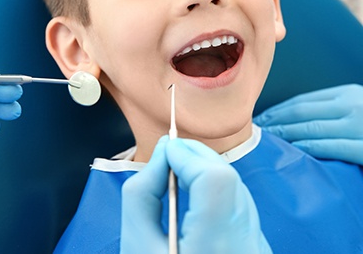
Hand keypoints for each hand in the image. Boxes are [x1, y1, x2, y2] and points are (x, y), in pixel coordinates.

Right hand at [120, 136, 271, 253]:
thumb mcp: (136, 246)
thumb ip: (142, 193)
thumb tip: (163, 153)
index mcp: (214, 248)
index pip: (216, 183)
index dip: (189, 157)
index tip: (165, 150)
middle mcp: (245, 245)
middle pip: (229, 179)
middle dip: (196, 156)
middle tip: (170, 154)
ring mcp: (258, 248)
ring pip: (237, 188)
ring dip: (207, 168)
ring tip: (179, 169)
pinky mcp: (258, 247)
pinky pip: (240, 203)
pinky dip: (217, 187)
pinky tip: (197, 191)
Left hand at [254, 84, 362, 164]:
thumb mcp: (356, 109)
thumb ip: (333, 111)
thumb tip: (297, 120)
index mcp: (346, 94)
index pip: (302, 101)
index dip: (277, 110)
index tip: (261, 118)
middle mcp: (350, 105)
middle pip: (301, 112)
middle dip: (274, 122)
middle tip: (255, 131)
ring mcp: (359, 126)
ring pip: (311, 128)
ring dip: (285, 134)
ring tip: (267, 141)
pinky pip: (332, 147)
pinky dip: (310, 147)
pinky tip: (294, 150)